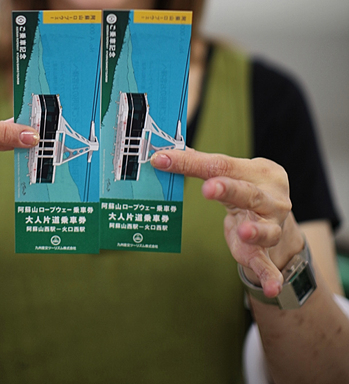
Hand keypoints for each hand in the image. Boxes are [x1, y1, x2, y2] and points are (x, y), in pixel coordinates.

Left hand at [151, 148, 303, 297]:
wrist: (276, 214)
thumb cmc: (247, 186)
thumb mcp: (229, 172)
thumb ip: (199, 164)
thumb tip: (164, 153)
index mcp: (258, 171)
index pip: (221, 164)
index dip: (190, 163)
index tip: (163, 160)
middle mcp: (269, 197)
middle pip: (248, 192)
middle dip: (229, 189)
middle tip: (209, 188)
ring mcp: (271, 225)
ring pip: (264, 229)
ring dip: (254, 230)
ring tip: (243, 232)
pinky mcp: (267, 251)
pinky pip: (269, 263)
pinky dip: (270, 275)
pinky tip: (271, 287)